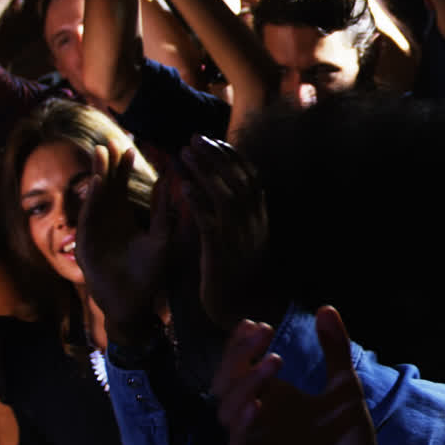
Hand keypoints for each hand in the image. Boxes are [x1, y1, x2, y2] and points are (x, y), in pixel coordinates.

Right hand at [76, 144, 173, 347]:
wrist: (131, 304)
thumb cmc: (148, 275)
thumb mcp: (161, 240)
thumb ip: (163, 214)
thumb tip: (171, 185)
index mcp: (125, 218)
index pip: (125, 186)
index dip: (127, 166)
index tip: (132, 142)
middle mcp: (108, 221)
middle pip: (108, 185)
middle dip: (110, 163)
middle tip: (113, 137)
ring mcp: (95, 231)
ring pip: (97, 197)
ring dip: (99, 175)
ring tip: (102, 151)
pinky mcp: (87, 243)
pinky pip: (91, 216)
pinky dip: (94, 200)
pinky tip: (99, 181)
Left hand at [179, 135, 269, 328]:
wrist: (246, 305)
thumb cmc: (242, 270)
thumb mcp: (248, 235)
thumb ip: (242, 211)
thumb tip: (229, 186)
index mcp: (260, 214)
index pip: (249, 175)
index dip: (231, 155)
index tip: (212, 141)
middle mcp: (253, 221)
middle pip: (237, 178)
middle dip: (215, 156)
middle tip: (193, 139)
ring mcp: (239, 235)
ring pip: (224, 194)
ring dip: (204, 172)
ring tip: (184, 154)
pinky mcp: (221, 251)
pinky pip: (210, 222)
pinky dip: (198, 202)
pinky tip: (184, 188)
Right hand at [212, 307, 382, 444]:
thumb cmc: (346, 436)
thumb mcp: (344, 386)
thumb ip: (335, 349)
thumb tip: (326, 307)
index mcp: (272, 394)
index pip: (241, 364)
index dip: (240, 344)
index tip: (255, 323)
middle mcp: (259, 414)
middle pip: (226, 382)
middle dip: (237, 355)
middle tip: (262, 333)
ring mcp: (258, 439)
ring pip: (226, 412)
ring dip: (244, 385)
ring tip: (272, 364)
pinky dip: (242, 427)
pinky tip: (256, 407)